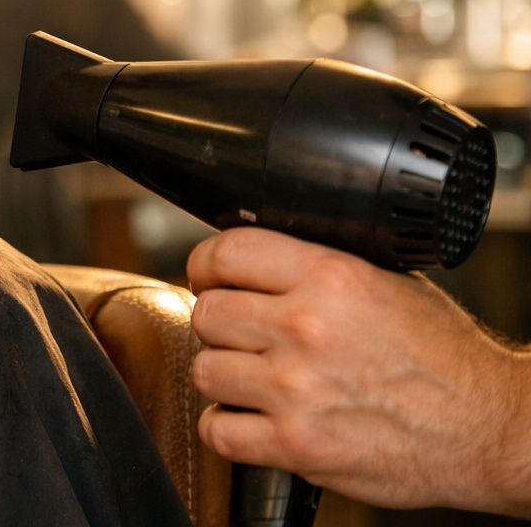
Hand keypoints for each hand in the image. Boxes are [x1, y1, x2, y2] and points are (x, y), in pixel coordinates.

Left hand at [188, 228, 530, 515]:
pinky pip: (219, 431)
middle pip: (207, 313)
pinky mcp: (298, 444)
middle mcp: (305, 328)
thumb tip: (261, 261)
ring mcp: (296, 389)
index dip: (207, 265)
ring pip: (205, 370)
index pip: (226, 252)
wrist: (489, 428)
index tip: (210, 278)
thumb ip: (319, 269)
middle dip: (220, 324)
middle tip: (242, 336)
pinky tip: (252, 419)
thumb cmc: (446, 359)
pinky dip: (228, 428)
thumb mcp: (388, 283)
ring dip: (224, 376)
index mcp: (329, 277)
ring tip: (256, 379)